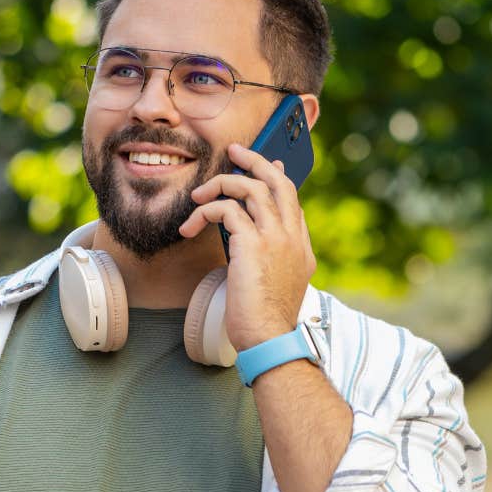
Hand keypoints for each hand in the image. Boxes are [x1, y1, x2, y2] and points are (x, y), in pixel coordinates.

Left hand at [179, 141, 316, 349]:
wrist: (270, 340)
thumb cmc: (265, 321)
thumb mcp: (274, 286)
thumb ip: (269, 260)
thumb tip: (248, 245)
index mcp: (301, 248)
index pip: (292, 201)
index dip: (276, 179)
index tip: (265, 166)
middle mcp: (293, 238)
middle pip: (278, 182)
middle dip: (255, 160)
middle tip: (234, 151)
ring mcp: (276, 239)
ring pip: (251, 188)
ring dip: (220, 184)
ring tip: (197, 197)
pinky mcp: (253, 245)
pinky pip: (227, 210)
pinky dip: (205, 211)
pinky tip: (190, 226)